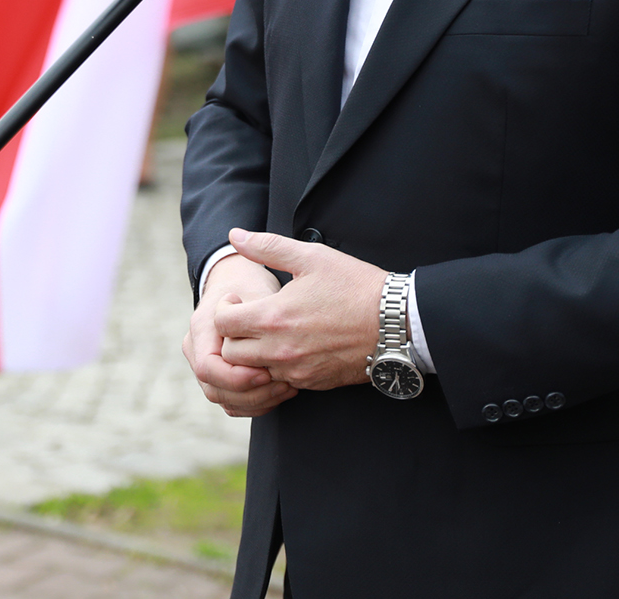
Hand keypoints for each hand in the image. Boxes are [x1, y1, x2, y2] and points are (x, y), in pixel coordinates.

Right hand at [184, 251, 296, 416]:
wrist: (238, 283)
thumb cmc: (250, 287)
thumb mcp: (256, 294)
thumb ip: (255, 316)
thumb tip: (264, 339)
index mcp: (200, 328)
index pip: (207, 367)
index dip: (235, 377)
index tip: (266, 372)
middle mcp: (196, 350)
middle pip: (214, 389)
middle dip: (251, 394)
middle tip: (284, 384)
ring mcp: (205, 366)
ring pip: (224, 399)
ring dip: (257, 401)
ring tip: (288, 388)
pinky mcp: (219, 377)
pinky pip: (232, 402)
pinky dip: (256, 404)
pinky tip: (281, 392)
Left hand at [214, 228, 387, 390]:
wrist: (395, 323)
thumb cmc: (355, 286)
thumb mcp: (312, 257)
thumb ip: (267, 246)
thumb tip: (235, 236)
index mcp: (274, 317)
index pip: (222, 323)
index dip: (224, 308)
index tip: (240, 300)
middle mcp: (280, 350)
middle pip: (230, 353)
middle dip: (233, 335)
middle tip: (250, 317)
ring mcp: (296, 370)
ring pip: (253, 371)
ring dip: (253, 354)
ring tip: (270, 332)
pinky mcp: (312, 383)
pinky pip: (279, 381)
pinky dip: (276, 367)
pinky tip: (291, 346)